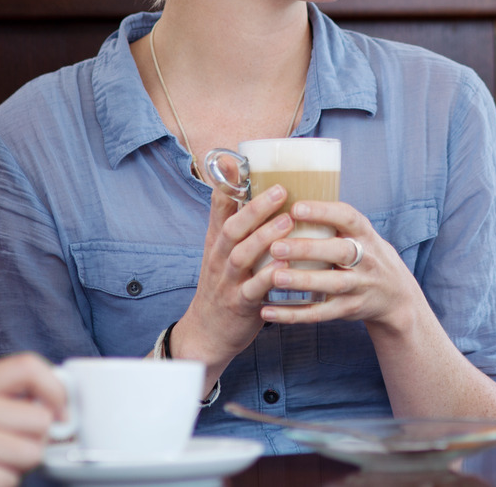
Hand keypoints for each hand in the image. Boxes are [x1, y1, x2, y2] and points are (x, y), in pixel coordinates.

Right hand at [0, 352, 63, 486]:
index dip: (56, 387)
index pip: (29, 365)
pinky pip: (12, 480)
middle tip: (12, 450)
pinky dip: (1, 485)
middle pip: (41, 419)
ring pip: (32, 453)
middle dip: (36, 441)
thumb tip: (60, 406)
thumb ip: (5, 402)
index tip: (61, 409)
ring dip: (19, 467)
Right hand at [169, 176, 293, 385]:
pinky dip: (269, 278)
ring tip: (288, 222)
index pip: (218, 208)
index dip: (227, 185)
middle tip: (281, 190)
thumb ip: (232, 219)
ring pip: (242, 256)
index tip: (240, 162)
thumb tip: (240, 181)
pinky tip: (286, 267)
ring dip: (265, 238)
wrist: (207, 333)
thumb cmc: (222, 283)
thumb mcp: (220, 249)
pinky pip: (254, 291)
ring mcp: (228, 282)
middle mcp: (219, 258)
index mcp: (217, 241)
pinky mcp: (240, 306)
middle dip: (255, 209)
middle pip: (231, 228)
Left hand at [255, 200, 423, 334]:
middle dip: (308, 249)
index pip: (347, 217)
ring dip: (302, 281)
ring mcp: (359, 286)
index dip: (323, 212)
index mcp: (365, 234)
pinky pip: (321, 313)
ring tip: (274, 277)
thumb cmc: (365, 256)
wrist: (396, 296)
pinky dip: (294, 314)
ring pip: (331, 283)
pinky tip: (269, 311)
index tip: (295, 208)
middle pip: (340, 252)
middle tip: (276, 246)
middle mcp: (366, 259)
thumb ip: (333, 222)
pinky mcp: (349, 309)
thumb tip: (287, 198)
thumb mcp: (360, 235)